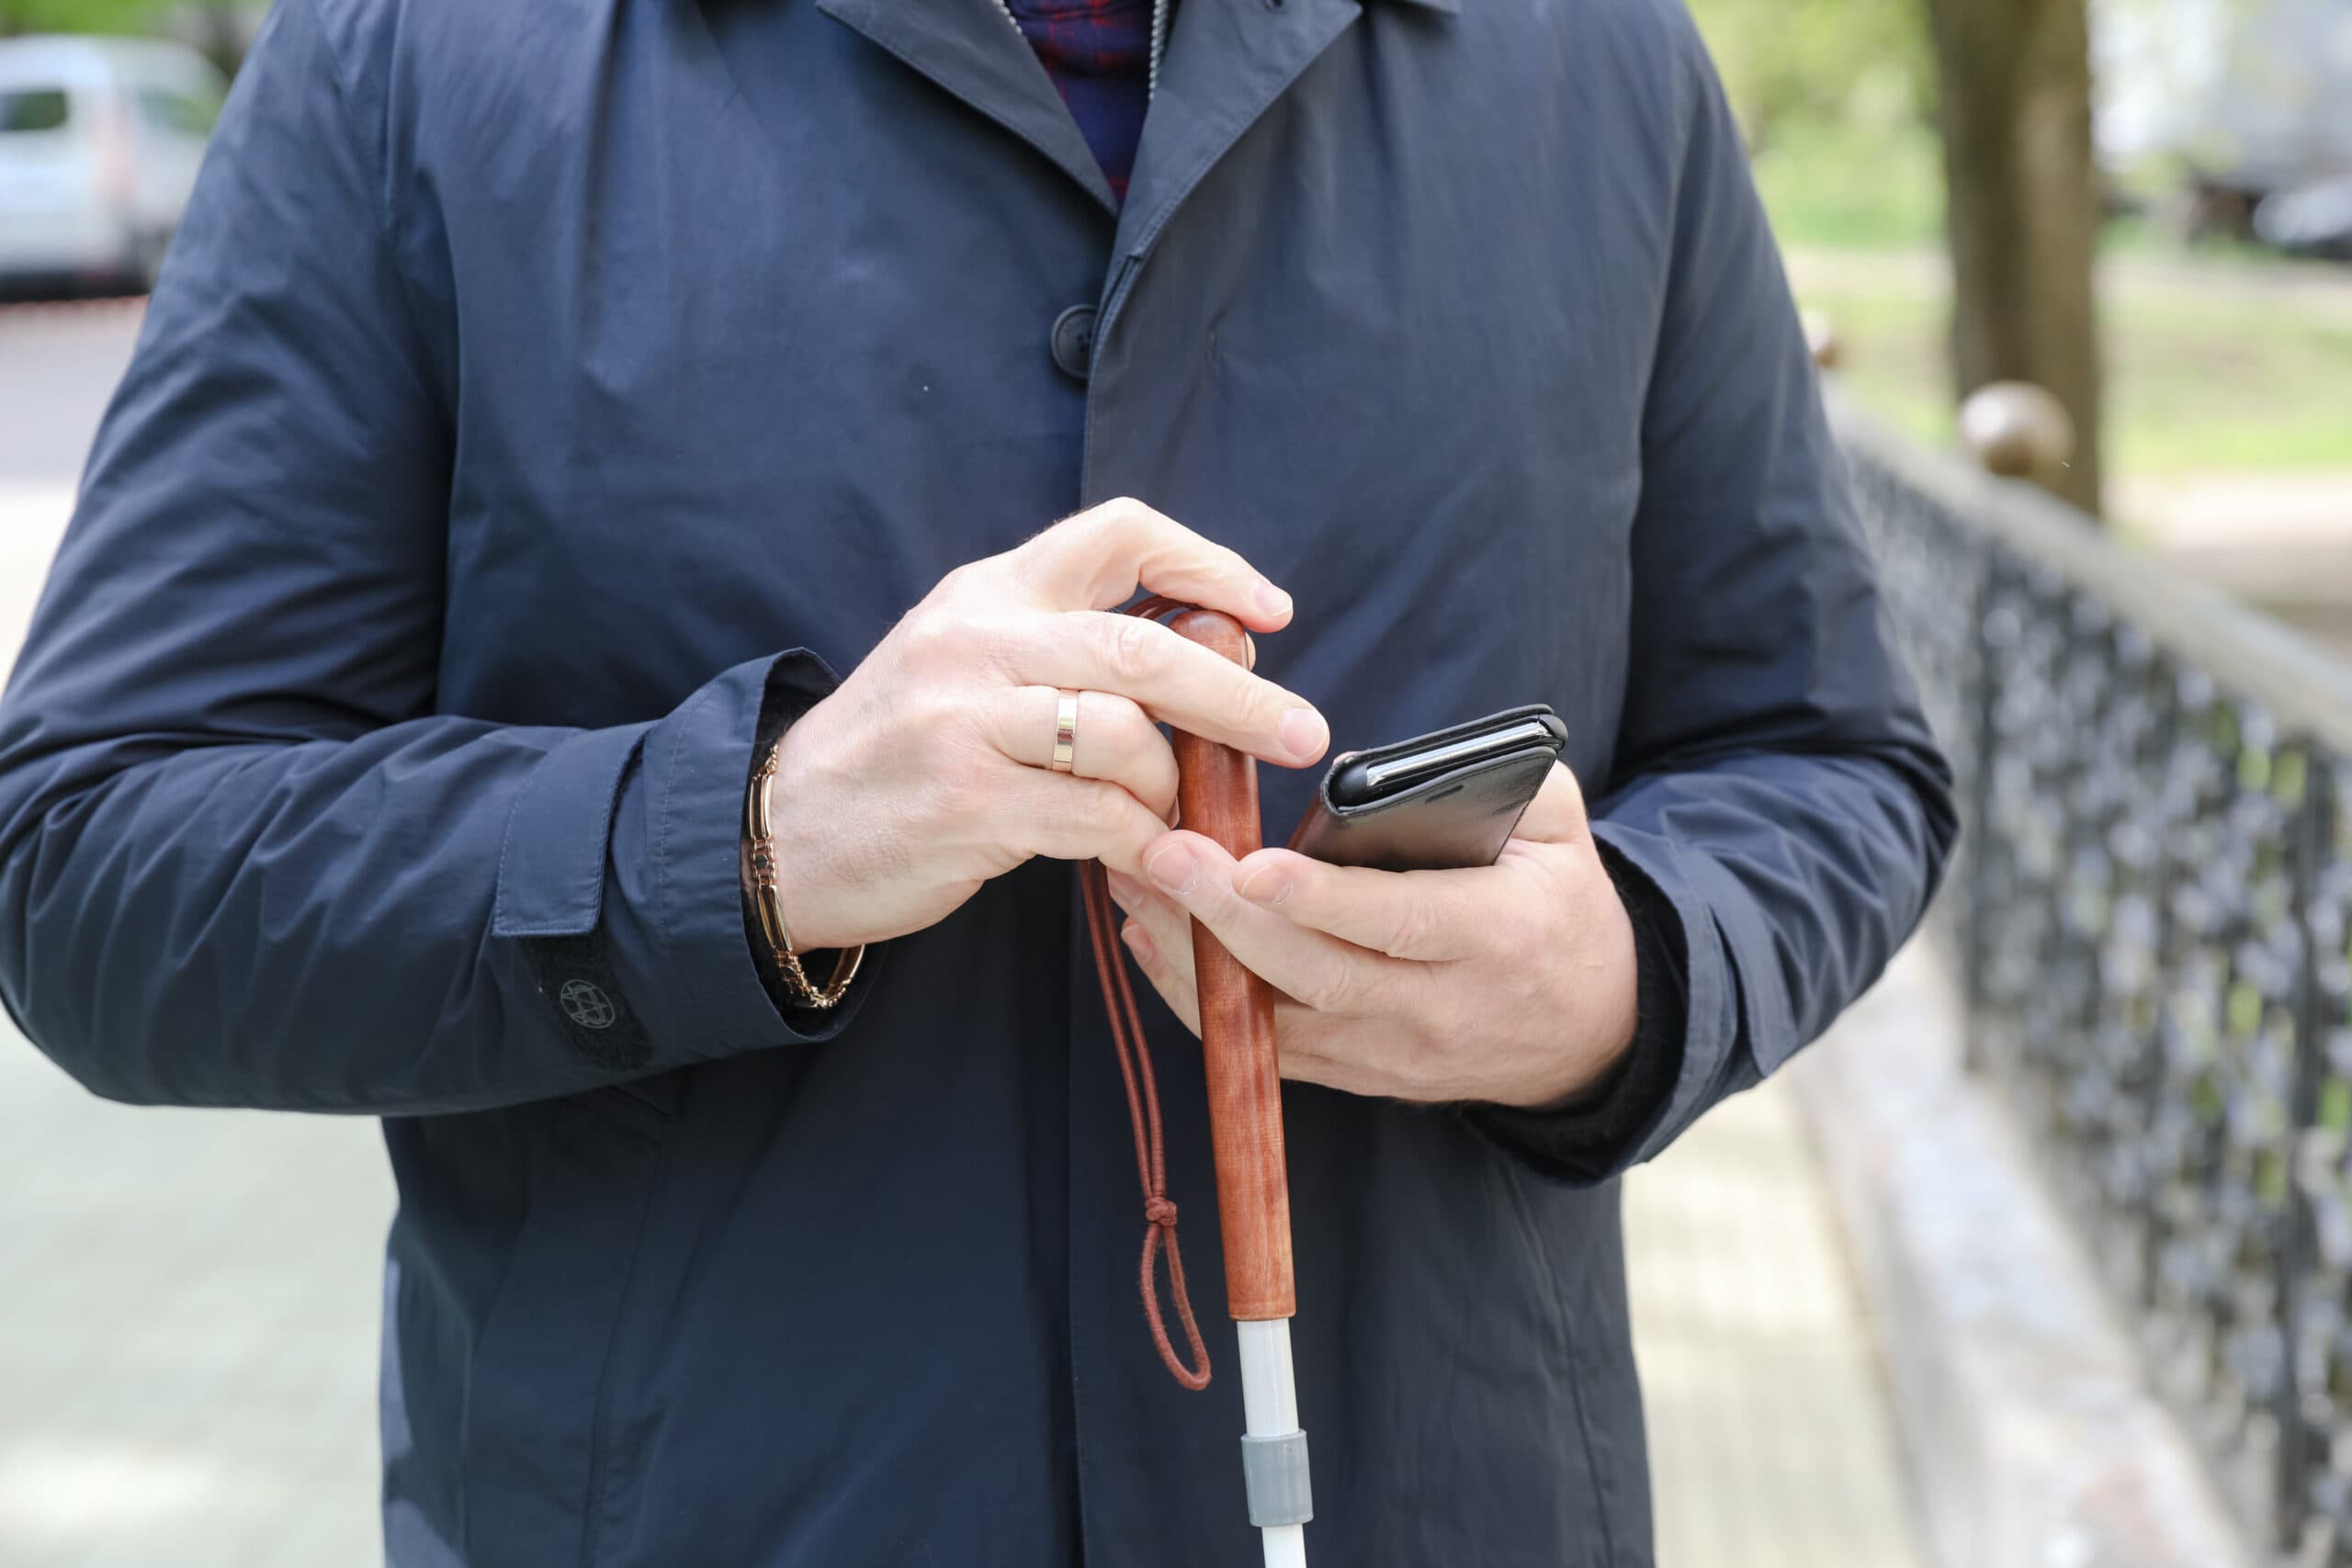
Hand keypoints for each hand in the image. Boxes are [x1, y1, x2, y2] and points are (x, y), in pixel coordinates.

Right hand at [766, 499, 1328, 949]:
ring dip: (1175, 786)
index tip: (1269, 613)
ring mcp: (967, 722)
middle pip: (1145, 647)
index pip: (1118, 531)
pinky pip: (1099, 818)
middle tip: (1305, 733)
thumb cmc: (899, 755)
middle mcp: (977, 641)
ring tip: (1178, 816)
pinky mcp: (968, 803)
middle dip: (1242, 696)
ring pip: (1127, 737)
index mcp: (989, 592)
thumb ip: (1069, 648)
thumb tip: (1216, 650)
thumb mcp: (969, 665)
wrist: (781, 833)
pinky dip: (1145, 843)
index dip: (1209, 564)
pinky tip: (1148, 857)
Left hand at [1106, 764, 1639, 1107]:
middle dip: (1227, 917)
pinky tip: (1151, 940)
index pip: (1399, 922)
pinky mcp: (1361, 1077)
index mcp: (1500, 934)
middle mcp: (1442, 1007)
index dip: (1320, 899)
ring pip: (1280, 1022)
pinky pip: (1268, 1050)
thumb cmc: (1560, 900)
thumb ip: (1492, 780)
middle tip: (1159, 855)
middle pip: (1320, 975)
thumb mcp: (1559, 827)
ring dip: (1194, 956)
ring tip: (1133, 886)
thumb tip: (1392, 763)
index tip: (1249, 863)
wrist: (1594, 1027)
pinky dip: (1201, 999)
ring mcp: (1397, 1054)